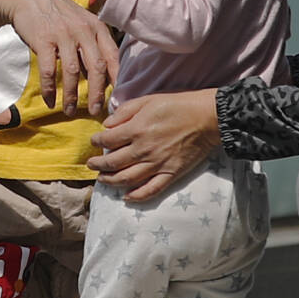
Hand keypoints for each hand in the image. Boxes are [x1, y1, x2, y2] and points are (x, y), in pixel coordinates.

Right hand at [0, 0, 118, 116]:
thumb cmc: (56, 13)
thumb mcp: (80, 22)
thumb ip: (91, 46)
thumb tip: (101, 77)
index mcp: (96, 26)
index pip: (112, 56)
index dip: (116, 79)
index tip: (116, 97)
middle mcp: (83, 30)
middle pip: (96, 67)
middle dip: (97, 93)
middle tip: (97, 111)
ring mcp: (63, 34)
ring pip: (73, 72)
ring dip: (72, 96)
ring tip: (70, 111)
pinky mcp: (43, 40)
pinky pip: (48, 71)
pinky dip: (49, 89)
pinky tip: (50, 101)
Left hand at [87, 89, 218, 201]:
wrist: (207, 117)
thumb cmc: (177, 105)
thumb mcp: (147, 100)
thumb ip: (125, 111)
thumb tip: (107, 125)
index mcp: (136, 130)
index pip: (107, 141)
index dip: (97, 142)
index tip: (94, 142)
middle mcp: (143, 149)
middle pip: (112, 163)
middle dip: (98, 165)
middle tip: (91, 165)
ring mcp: (157, 164)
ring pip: (127, 179)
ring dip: (110, 181)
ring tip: (102, 180)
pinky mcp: (171, 173)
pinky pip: (151, 190)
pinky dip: (137, 196)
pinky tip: (127, 197)